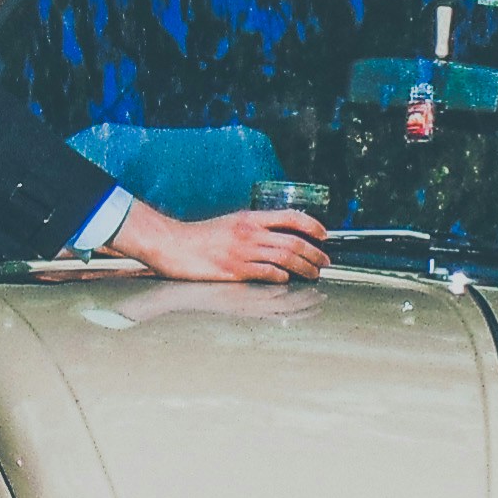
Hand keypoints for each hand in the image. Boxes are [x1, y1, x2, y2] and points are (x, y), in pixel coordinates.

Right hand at [112, 200, 331, 283]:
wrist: (172, 244)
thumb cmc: (199, 237)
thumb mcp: (230, 223)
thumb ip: (253, 229)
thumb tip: (276, 238)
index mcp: (250, 218)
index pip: (290, 217)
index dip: (312, 226)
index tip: (324, 235)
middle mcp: (250, 233)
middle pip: (293, 242)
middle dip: (315, 253)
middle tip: (325, 262)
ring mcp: (243, 252)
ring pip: (285, 259)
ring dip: (305, 267)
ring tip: (314, 274)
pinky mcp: (234, 271)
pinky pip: (266, 273)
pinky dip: (281, 277)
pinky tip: (287, 280)